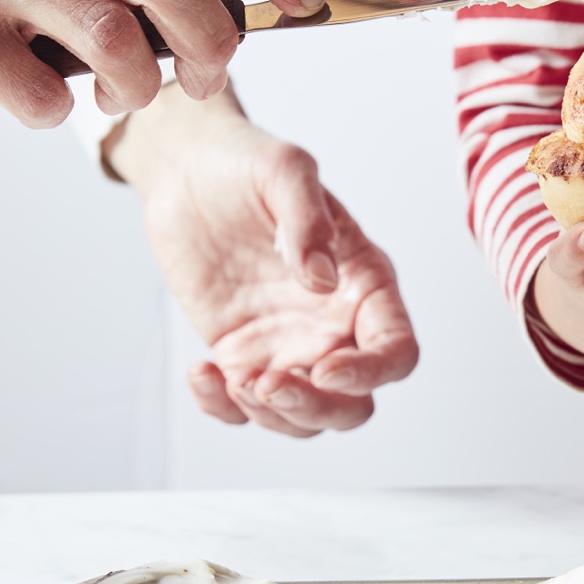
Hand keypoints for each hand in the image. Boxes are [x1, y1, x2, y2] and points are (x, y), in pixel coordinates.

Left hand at [110, 86, 418, 436]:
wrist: (187, 172)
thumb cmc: (246, 164)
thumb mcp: (283, 171)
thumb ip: (308, 219)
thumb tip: (321, 279)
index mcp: (364, 283)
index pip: (396, 350)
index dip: (372, 372)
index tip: (325, 368)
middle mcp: (334, 325)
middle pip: (354, 404)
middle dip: (316, 409)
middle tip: (266, 384)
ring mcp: (289, 346)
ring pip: (305, 419)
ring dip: (271, 416)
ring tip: (230, 379)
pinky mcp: (242, 356)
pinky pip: (244, 408)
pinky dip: (223, 409)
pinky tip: (200, 373)